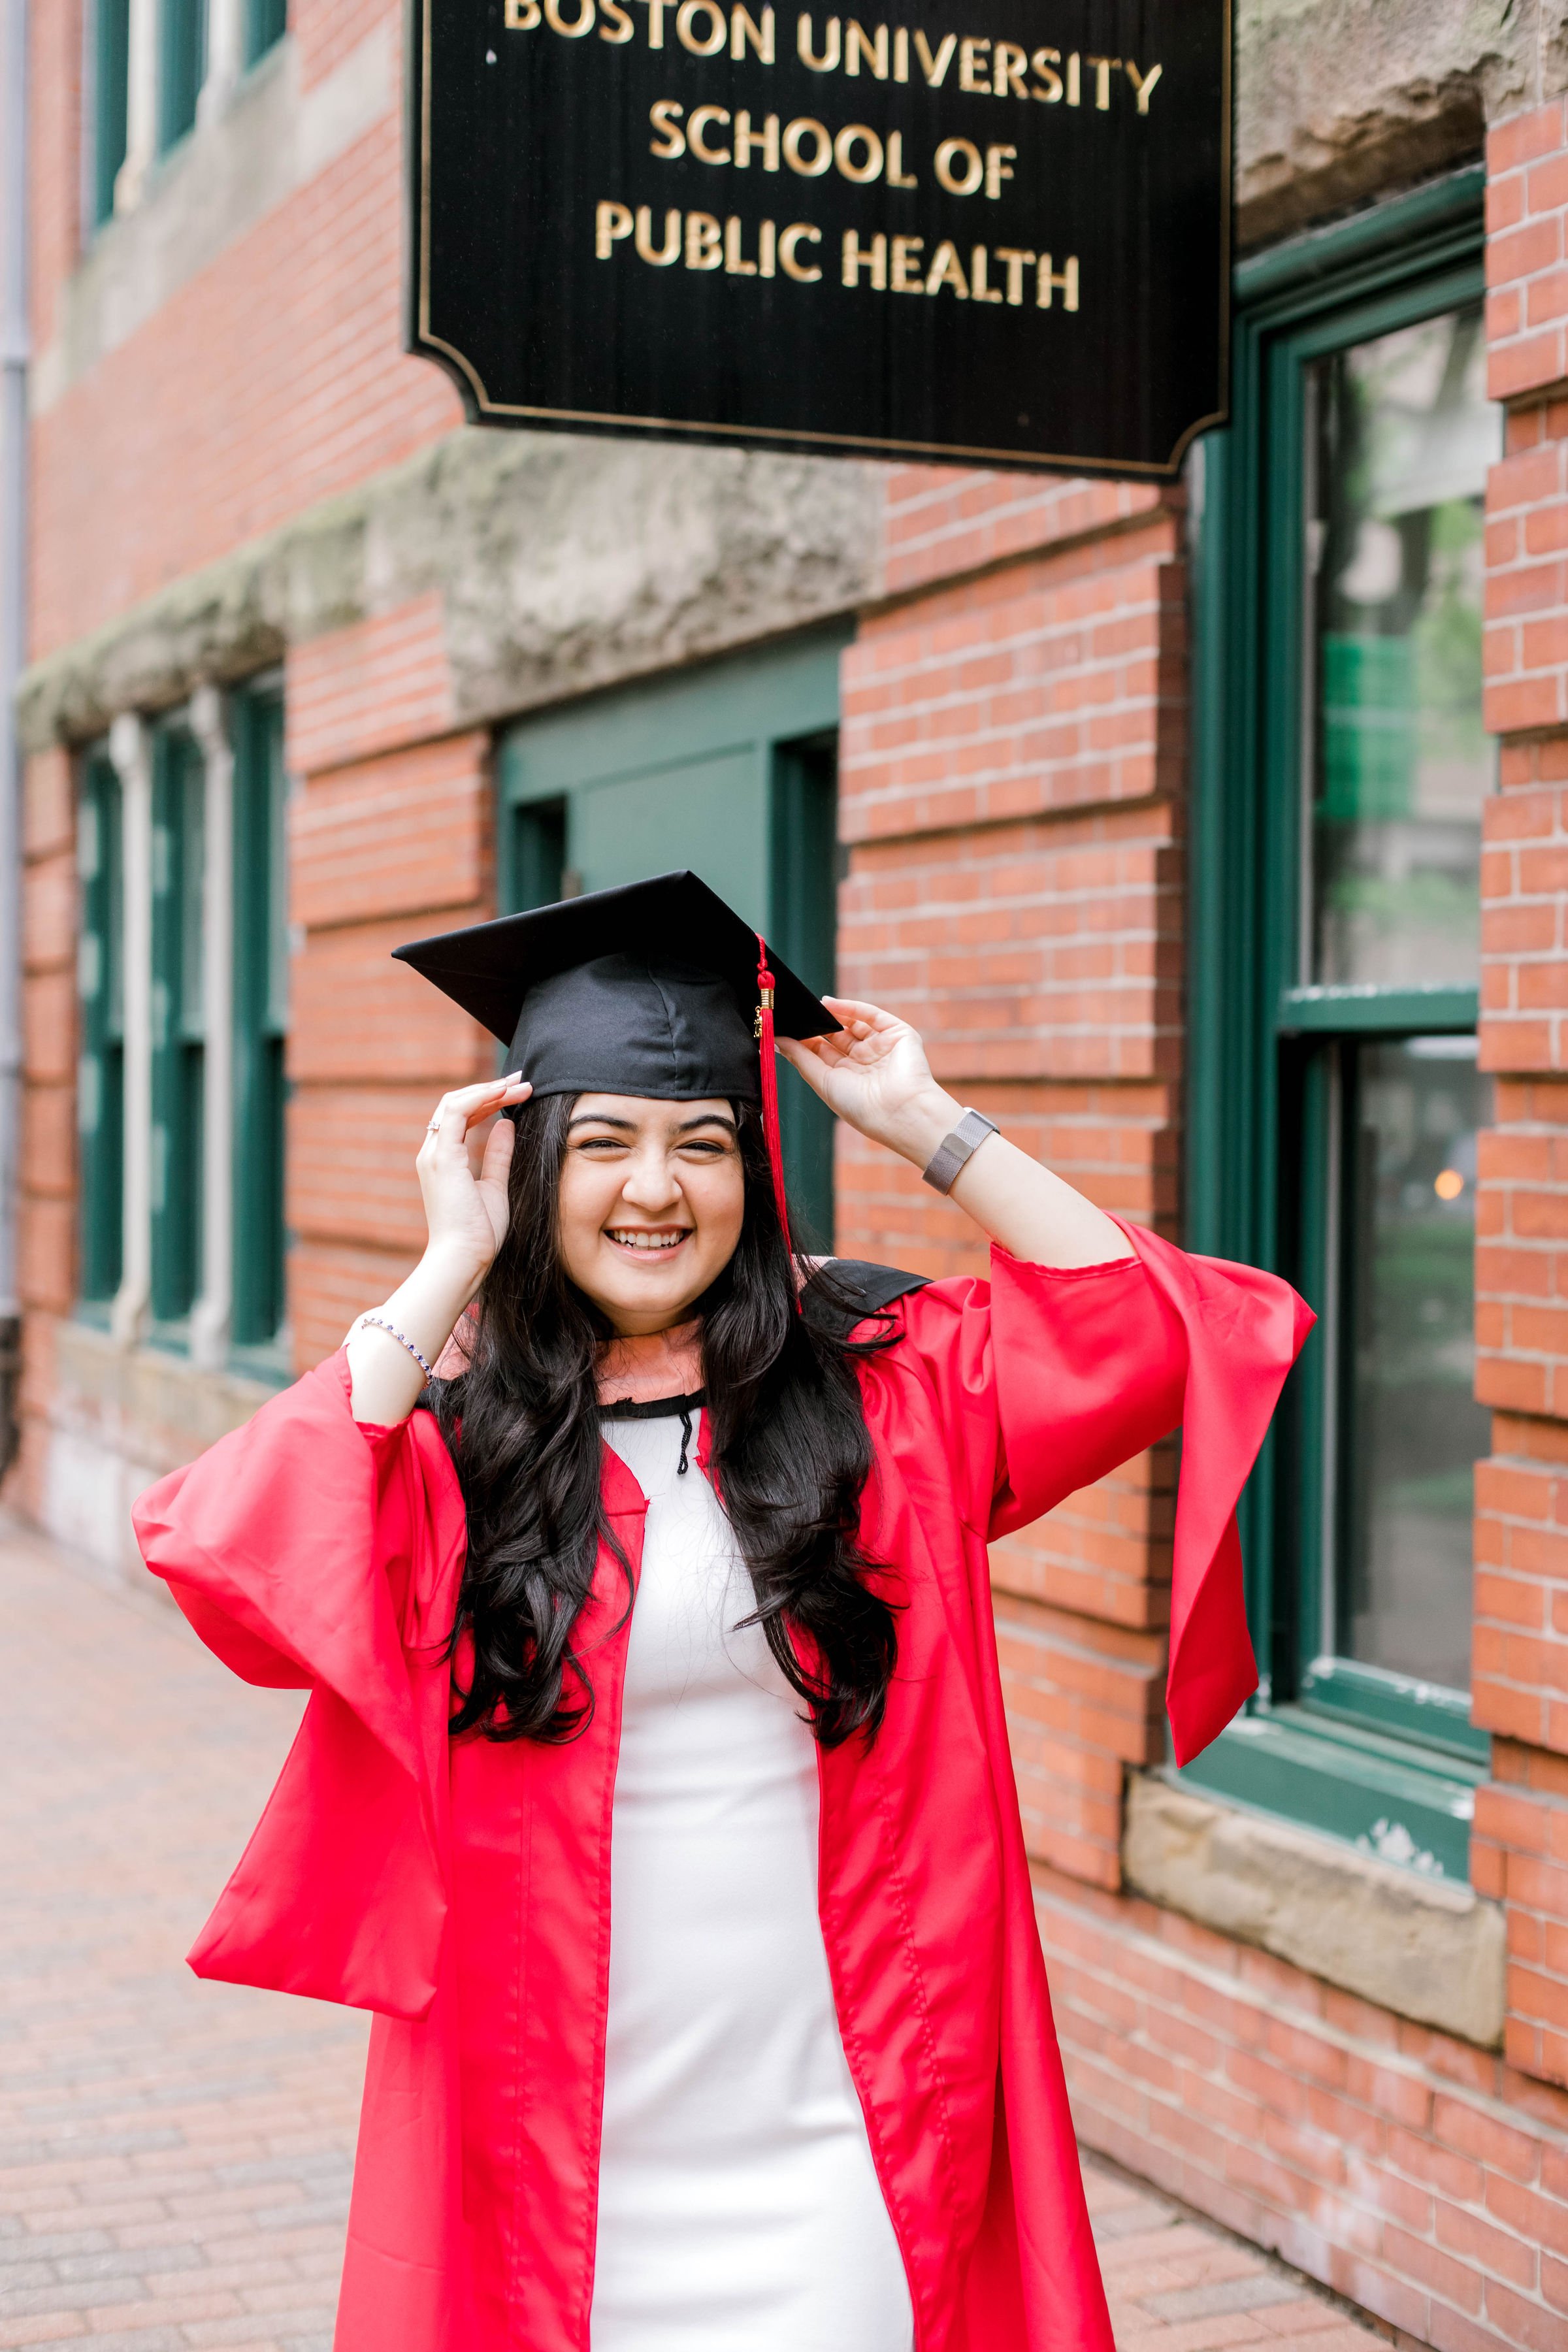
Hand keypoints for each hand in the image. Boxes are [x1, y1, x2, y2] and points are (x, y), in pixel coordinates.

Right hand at [416, 1075, 532, 1288]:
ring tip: (518, 1085)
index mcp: (443, 1160)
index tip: (518, 1093)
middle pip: (457, 1104)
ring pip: (454, 1102)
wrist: (464, 1258)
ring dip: (488, 1089)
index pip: (461, 1116)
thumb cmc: (479, 1233)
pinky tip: (503, 1094)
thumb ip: (498, 1155)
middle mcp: (433, 1153)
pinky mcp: (442, 1158)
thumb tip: (506, 1124)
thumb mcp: (495, 1186)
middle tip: (521, 1081)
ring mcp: (434, 1154)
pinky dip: (480, 1098)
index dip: (488, 1100)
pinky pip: (456, 1112)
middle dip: (490, 1089)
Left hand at [778, 997, 958, 1169]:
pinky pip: (870, 1015)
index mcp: (848, 1078)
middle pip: (835, 1036)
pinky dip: (850, 1007)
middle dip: (816, 1025)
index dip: (804, 1039)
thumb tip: (777, 1040)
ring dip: (830, 1014)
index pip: (822, 1053)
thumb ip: (801, 1059)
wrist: (900, 1111)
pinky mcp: (897, 1033)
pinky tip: (828, 1004)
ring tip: (809, 1007)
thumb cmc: (862, 1107)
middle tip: (794, 1013)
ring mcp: (881, 1046)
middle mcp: (864, 1062)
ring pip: (852, 1023)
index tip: (783, 1027)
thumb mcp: (824, 1082)